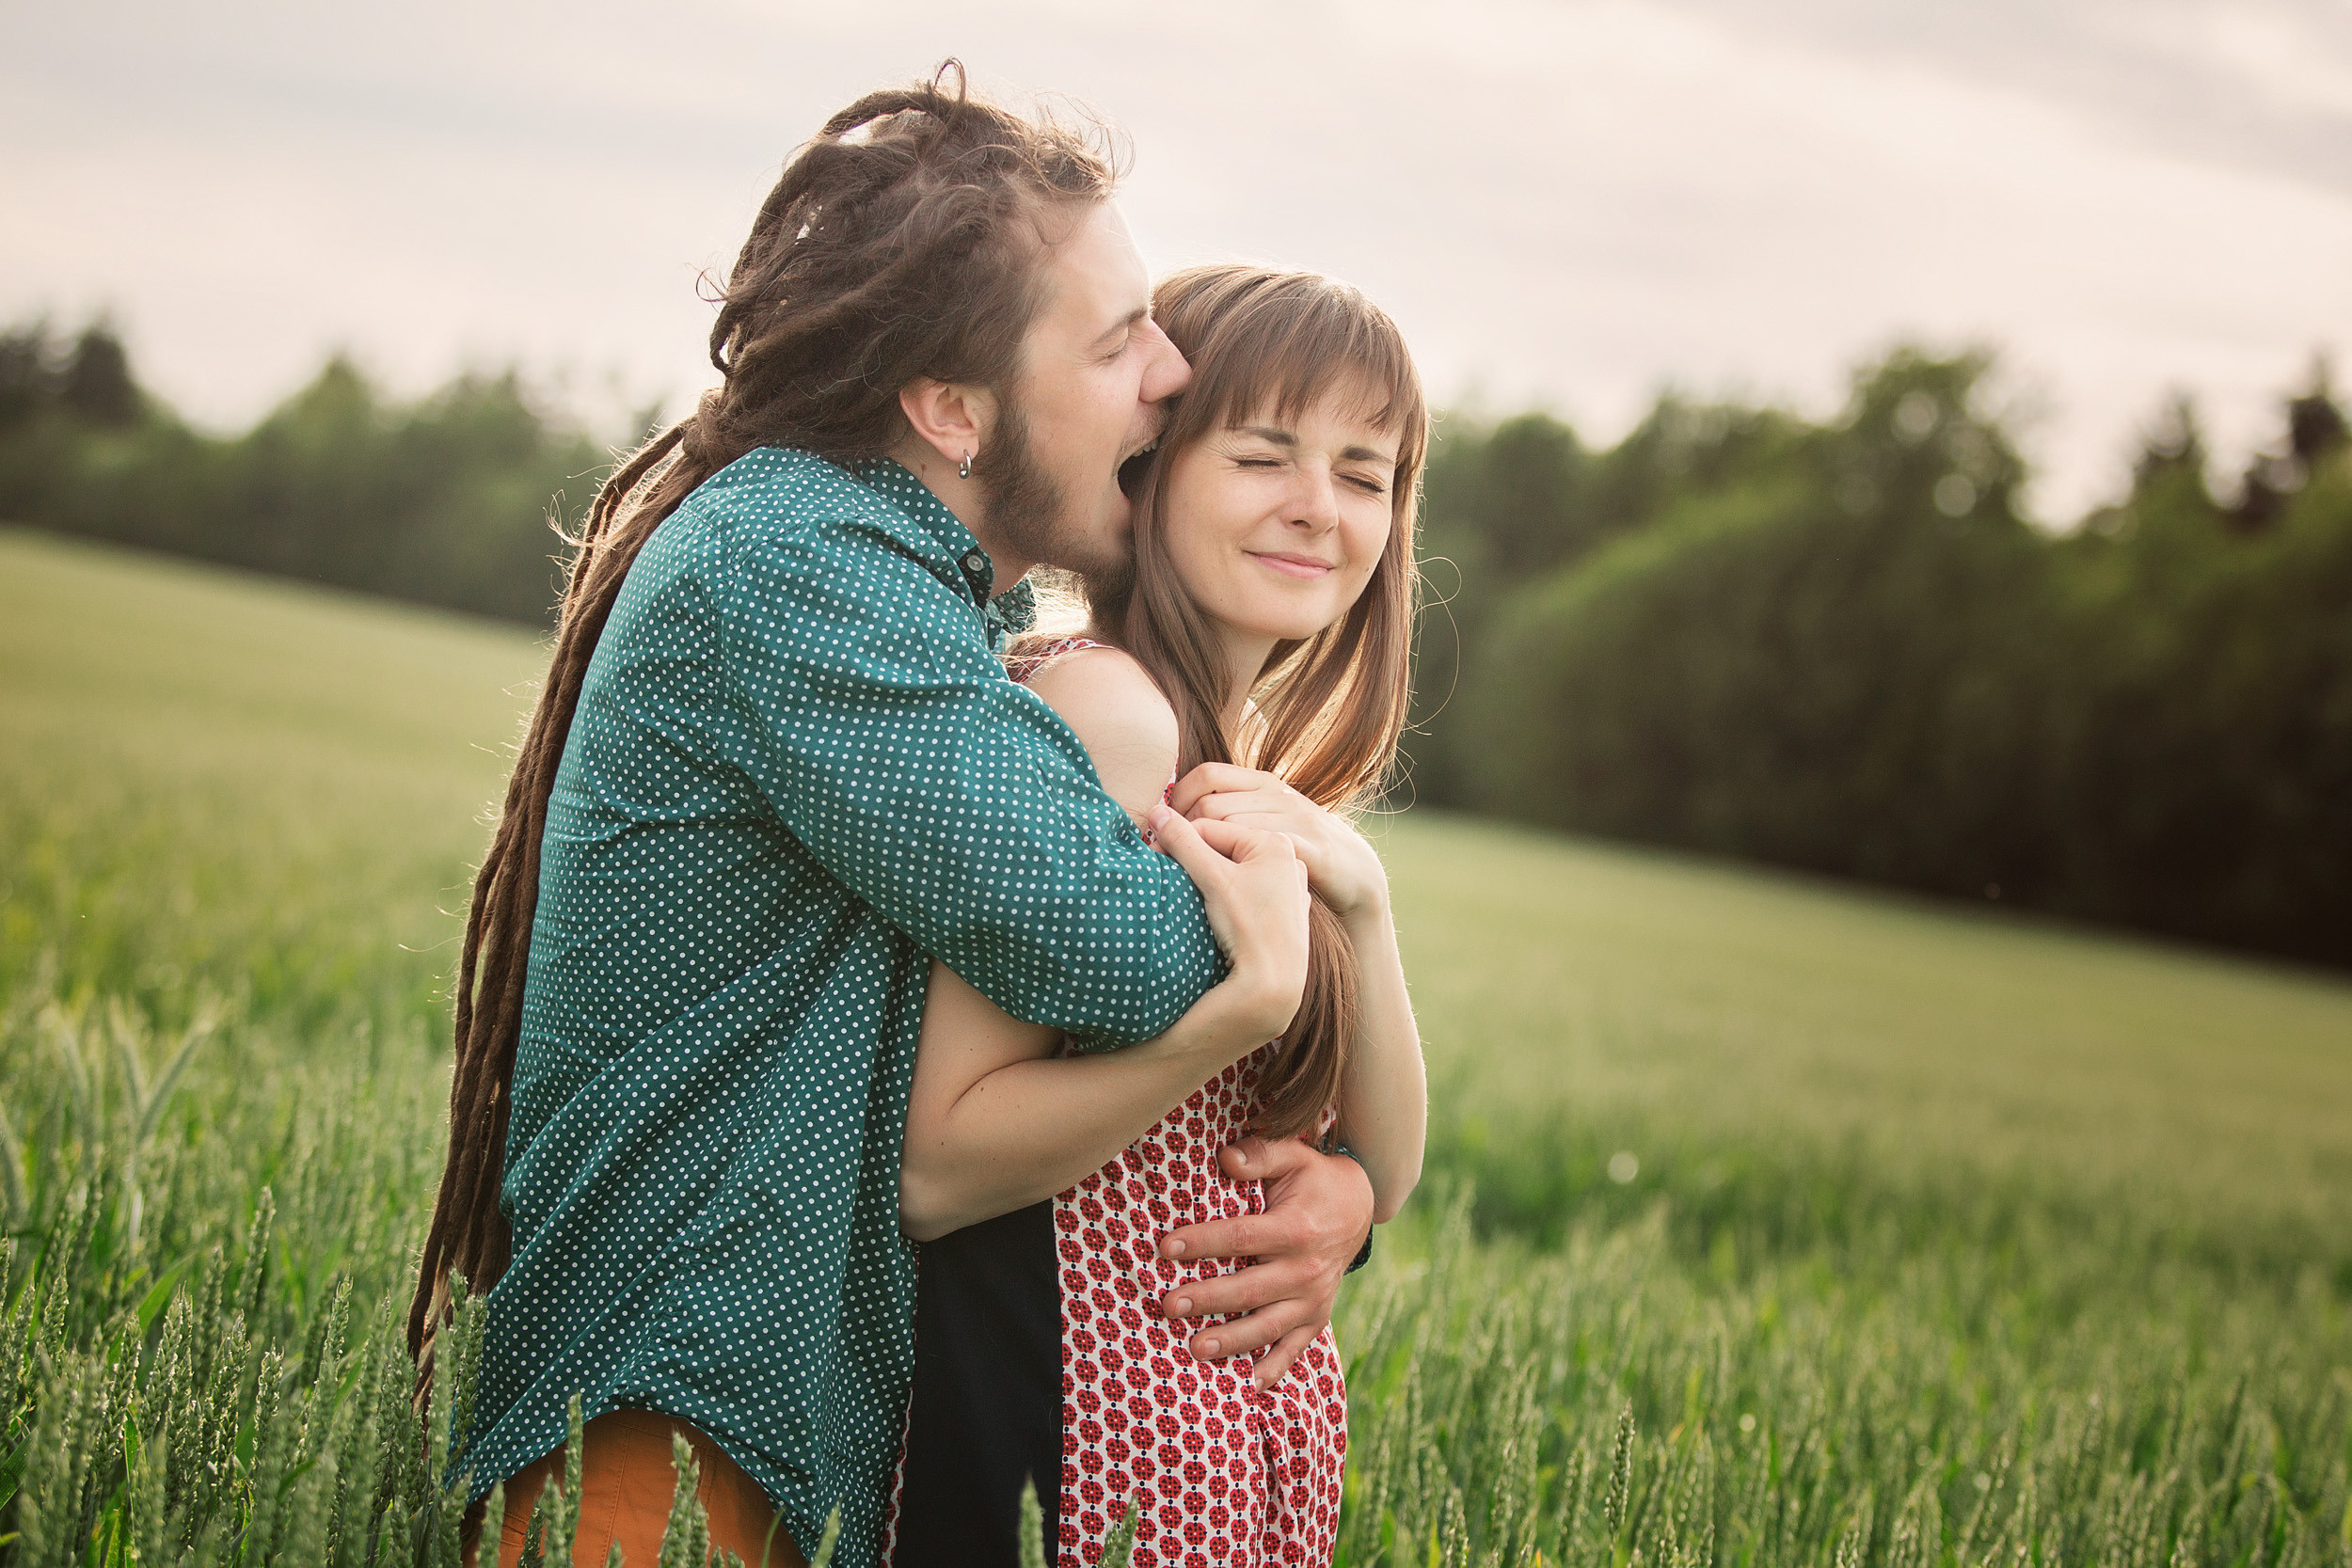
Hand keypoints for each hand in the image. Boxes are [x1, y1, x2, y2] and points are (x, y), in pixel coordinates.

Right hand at [1149, 806, 1309, 1042]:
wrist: (1275, 984)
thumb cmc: (1248, 927)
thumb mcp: (1212, 879)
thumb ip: (1183, 842)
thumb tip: (1156, 811)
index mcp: (1273, 842)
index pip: (1210, 829)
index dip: (1178, 842)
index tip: (1154, 859)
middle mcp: (1288, 859)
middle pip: (1224, 850)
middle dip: (1196, 861)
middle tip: (1171, 879)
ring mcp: (1290, 888)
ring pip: (1236, 872)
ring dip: (1212, 880)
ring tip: (1194, 900)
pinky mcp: (1287, 914)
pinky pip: (1250, 895)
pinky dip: (1232, 900)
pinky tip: (1222, 916)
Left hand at [1156, 1136, 1373, 1388]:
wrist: (1360, 1206)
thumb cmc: (1314, 1179)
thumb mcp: (1294, 1155)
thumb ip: (1260, 1155)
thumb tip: (1225, 1158)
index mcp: (1298, 1228)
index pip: (1243, 1237)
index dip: (1204, 1242)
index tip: (1166, 1247)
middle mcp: (1308, 1269)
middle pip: (1251, 1288)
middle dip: (1208, 1299)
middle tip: (1168, 1306)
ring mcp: (1314, 1299)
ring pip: (1269, 1327)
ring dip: (1232, 1341)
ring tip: (1195, 1350)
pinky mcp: (1317, 1318)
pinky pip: (1294, 1349)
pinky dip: (1273, 1370)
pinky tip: (1247, 1387)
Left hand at [1169, 763, 1388, 919]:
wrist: (1356, 871)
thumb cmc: (1301, 845)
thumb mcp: (1268, 816)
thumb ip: (1234, 806)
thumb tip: (1177, 807)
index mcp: (1264, 782)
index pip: (1207, 774)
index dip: (1178, 798)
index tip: (1165, 826)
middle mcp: (1278, 794)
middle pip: (1211, 805)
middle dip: (1183, 831)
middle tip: (1167, 856)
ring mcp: (1295, 818)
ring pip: (1230, 829)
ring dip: (1203, 852)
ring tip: (1187, 872)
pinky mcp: (1309, 847)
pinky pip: (1261, 850)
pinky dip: (1236, 865)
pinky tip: (1225, 882)